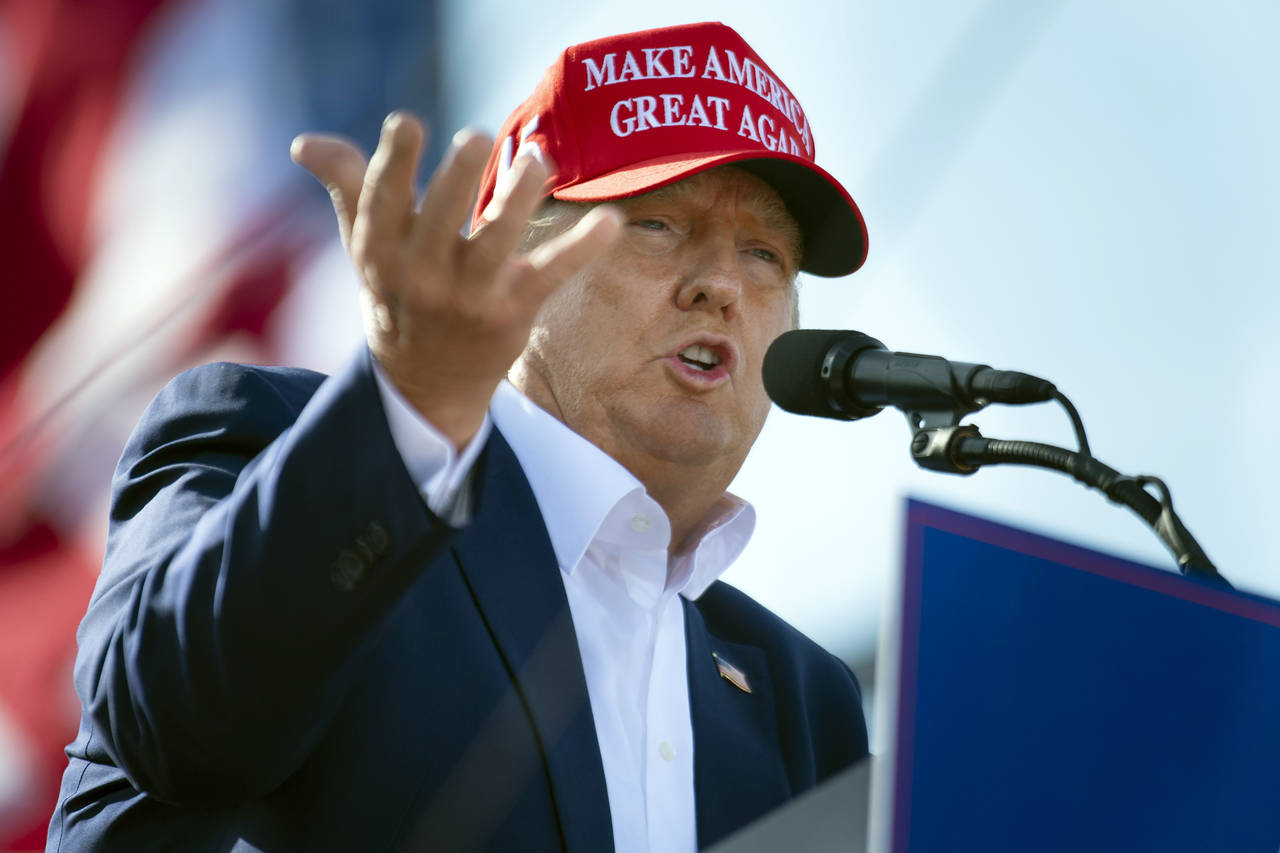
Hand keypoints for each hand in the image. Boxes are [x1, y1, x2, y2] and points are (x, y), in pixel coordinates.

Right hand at [290, 112, 620, 447]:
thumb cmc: (398, 294)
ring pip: (495, 244)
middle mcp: (422, 277)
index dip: (394, 164)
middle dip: (457, 179)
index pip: (381, 204)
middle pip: (439, 222)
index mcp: (381, 254)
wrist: (425, 385)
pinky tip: (611, 221)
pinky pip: (551, 274)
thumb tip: (304, 143)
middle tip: (477, 135)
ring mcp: (470, 298)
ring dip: (518, 199)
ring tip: (538, 159)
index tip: (407, 121)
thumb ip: (347, 187)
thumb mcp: (367, 247)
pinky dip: (583, 248)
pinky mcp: (513, 313)